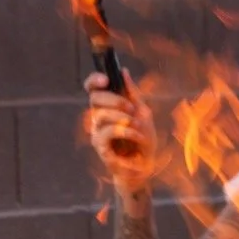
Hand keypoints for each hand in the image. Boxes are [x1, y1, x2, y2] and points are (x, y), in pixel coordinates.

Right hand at [85, 72, 157, 193]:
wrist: (145, 166)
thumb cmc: (143, 140)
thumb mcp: (143, 113)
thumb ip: (133, 94)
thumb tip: (124, 71)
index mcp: (107, 107)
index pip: (93, 88)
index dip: (94, 80)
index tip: (105, 79)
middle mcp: (98, 118)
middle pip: (95, 98)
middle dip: (115, 100)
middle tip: (131, 108)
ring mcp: (97, 132)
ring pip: (101, 115)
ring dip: (124, 118)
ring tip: (138, 126)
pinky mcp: (100, 147)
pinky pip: (107, 133)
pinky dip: (126, 132)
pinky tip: (137, 136)